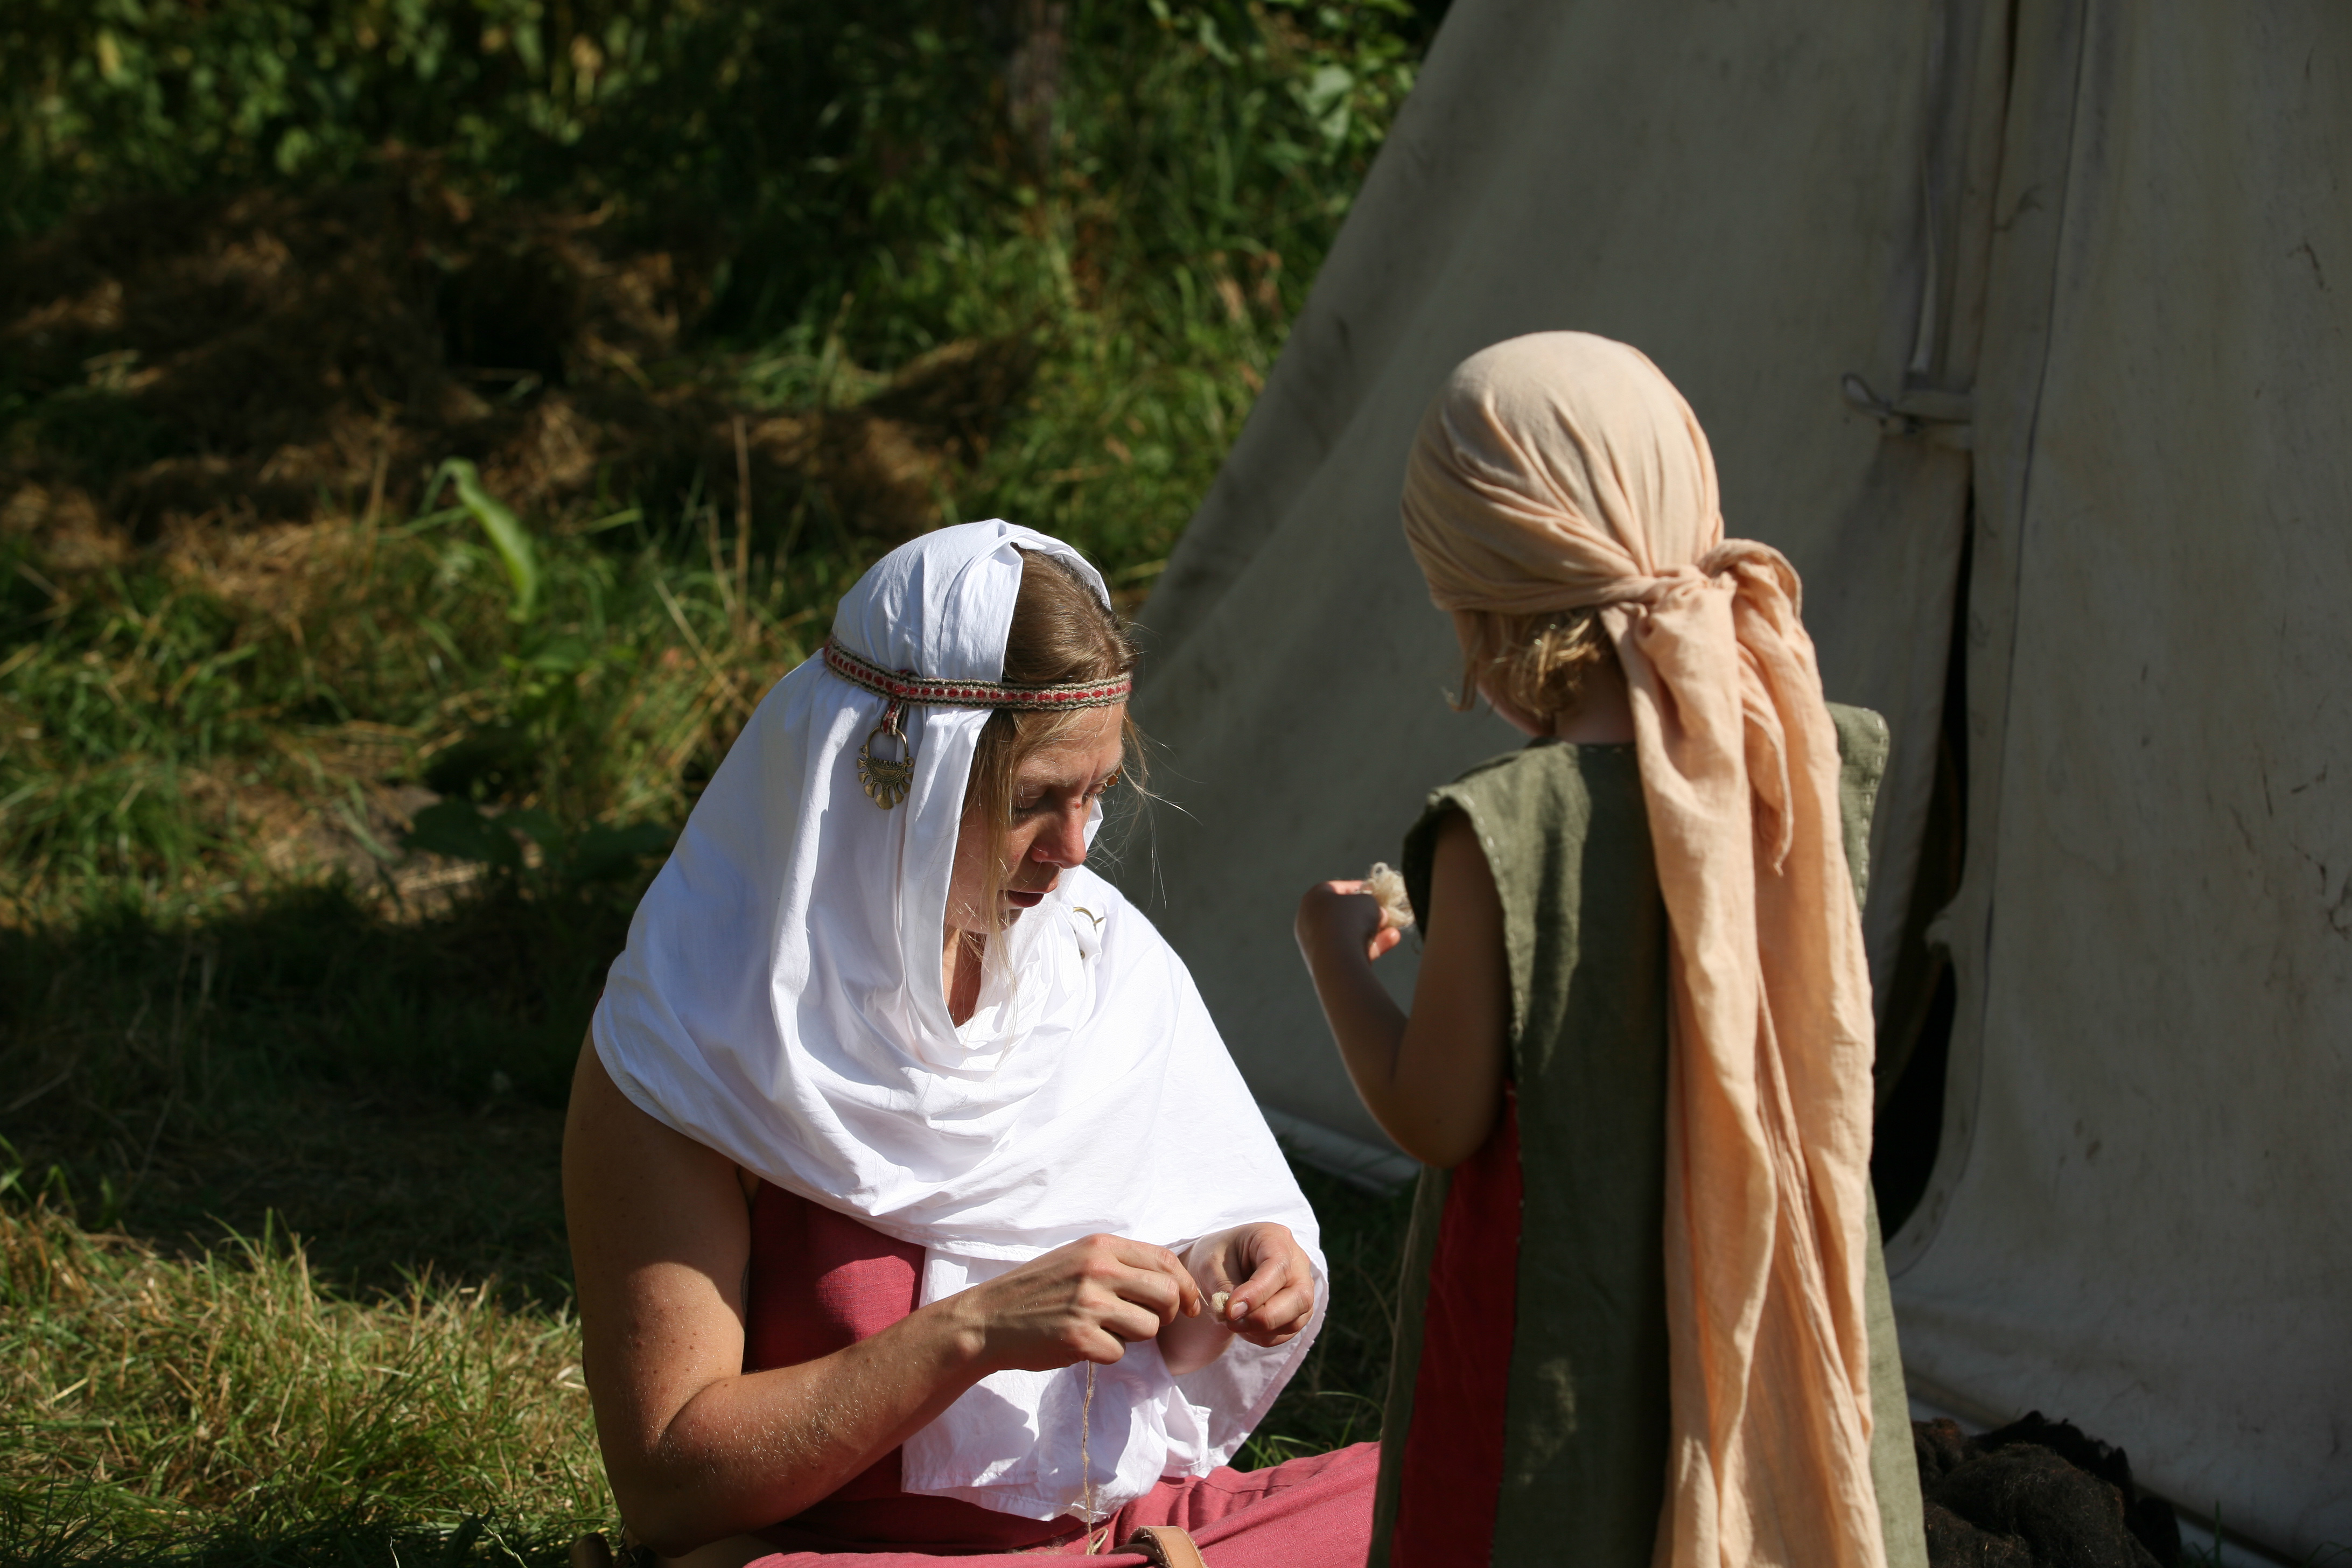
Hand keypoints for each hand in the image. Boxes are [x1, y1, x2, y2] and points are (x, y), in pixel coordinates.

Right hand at [952, 1233, 1201, 1372]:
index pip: (1165, 1260)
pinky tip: (1082, 1344)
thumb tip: (1172, 1283)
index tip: (1191, 1305)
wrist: (988, 1319)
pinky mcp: (1079, 1339)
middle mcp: (1098, 1270)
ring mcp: (1088, 1304)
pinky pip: (1120, 1353)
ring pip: (1148, 1327)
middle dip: (1169, 1314)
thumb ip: (1119, 1264)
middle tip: (1151, 1322)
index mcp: (1100, 1246)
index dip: (1186, 1286)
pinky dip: (1107, 1354)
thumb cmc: (1037, 1290)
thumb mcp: (1077, 1259)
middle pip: (1167, 1295)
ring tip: (1105, 1330)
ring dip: (1134, 1336)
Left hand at [1182, 1223, 1317, 1347]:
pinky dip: (1265, 1336)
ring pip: (1297, 1318)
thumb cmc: (1217, 1256)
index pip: (1278, 1267)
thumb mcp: (1211, 1265)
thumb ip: (1224, 1288)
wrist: (1221, 1263)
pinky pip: (1289, 1331)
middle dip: (1264, 1317)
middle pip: (1299, 1296)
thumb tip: (1236, 1315)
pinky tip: (1244, 1327)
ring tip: (1233, 1323)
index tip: (1230, 1311)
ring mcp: (1302, 1286)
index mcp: (1275, 1238)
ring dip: (1263, 1329)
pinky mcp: (1298, 1309)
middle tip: (1231, 1322)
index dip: (1256, 1293)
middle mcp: (1297, 1261)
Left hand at [1296, 880, 1404, 963]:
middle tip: (1384, 914)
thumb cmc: (1351, 920)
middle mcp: (1310, 919)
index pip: (1336, 888)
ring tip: (1393, 930)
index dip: (1358, 888)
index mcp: (1314, 898)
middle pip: (1344, 913)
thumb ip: (1373, 904)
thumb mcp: (1368, 902)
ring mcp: (1316, 943)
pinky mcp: (1326, 963)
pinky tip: (1392, 940)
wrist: (1337, 959)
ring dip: (1374, 931)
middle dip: (1367, 914)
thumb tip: (1378, 914)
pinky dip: (1370, 946)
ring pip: (1349, 934)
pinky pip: (1350, 950)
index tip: (1374, 891)